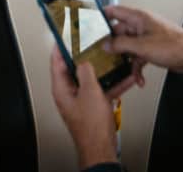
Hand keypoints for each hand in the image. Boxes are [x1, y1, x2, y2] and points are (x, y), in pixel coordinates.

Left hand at [49, 46, 119, 168]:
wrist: (102, 147)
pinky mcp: (94, 105)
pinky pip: (104, 88)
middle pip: (75, 67)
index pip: (57, 62)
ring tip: (111, 56)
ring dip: (103, 68)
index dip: (61, 46)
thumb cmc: (91, 127)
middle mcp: (70, 93)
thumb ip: (86, 72)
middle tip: (90, 41)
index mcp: (62, 89)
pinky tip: (125, 77)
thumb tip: (84, 60)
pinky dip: (114, 82)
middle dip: (85, 55)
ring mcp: (83, 99)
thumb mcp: (90, 92)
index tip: (66, 34)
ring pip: (92, 77)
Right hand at [104, 5, 182, 73]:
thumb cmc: (174, 46)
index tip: (89, 25)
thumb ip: (121, 44)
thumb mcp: (141, 46)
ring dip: (126, 61)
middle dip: (112, 46)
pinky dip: (137, 68)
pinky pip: (138, 57)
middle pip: (119, 32)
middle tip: (101, 56)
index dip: (101, 16)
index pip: (114, 11)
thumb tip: (106, 44)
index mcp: (138, 18)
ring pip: (128, 47)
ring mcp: (147, 37)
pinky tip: (139, 79)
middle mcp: (141, 25)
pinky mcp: (152, 49)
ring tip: (123, 72)